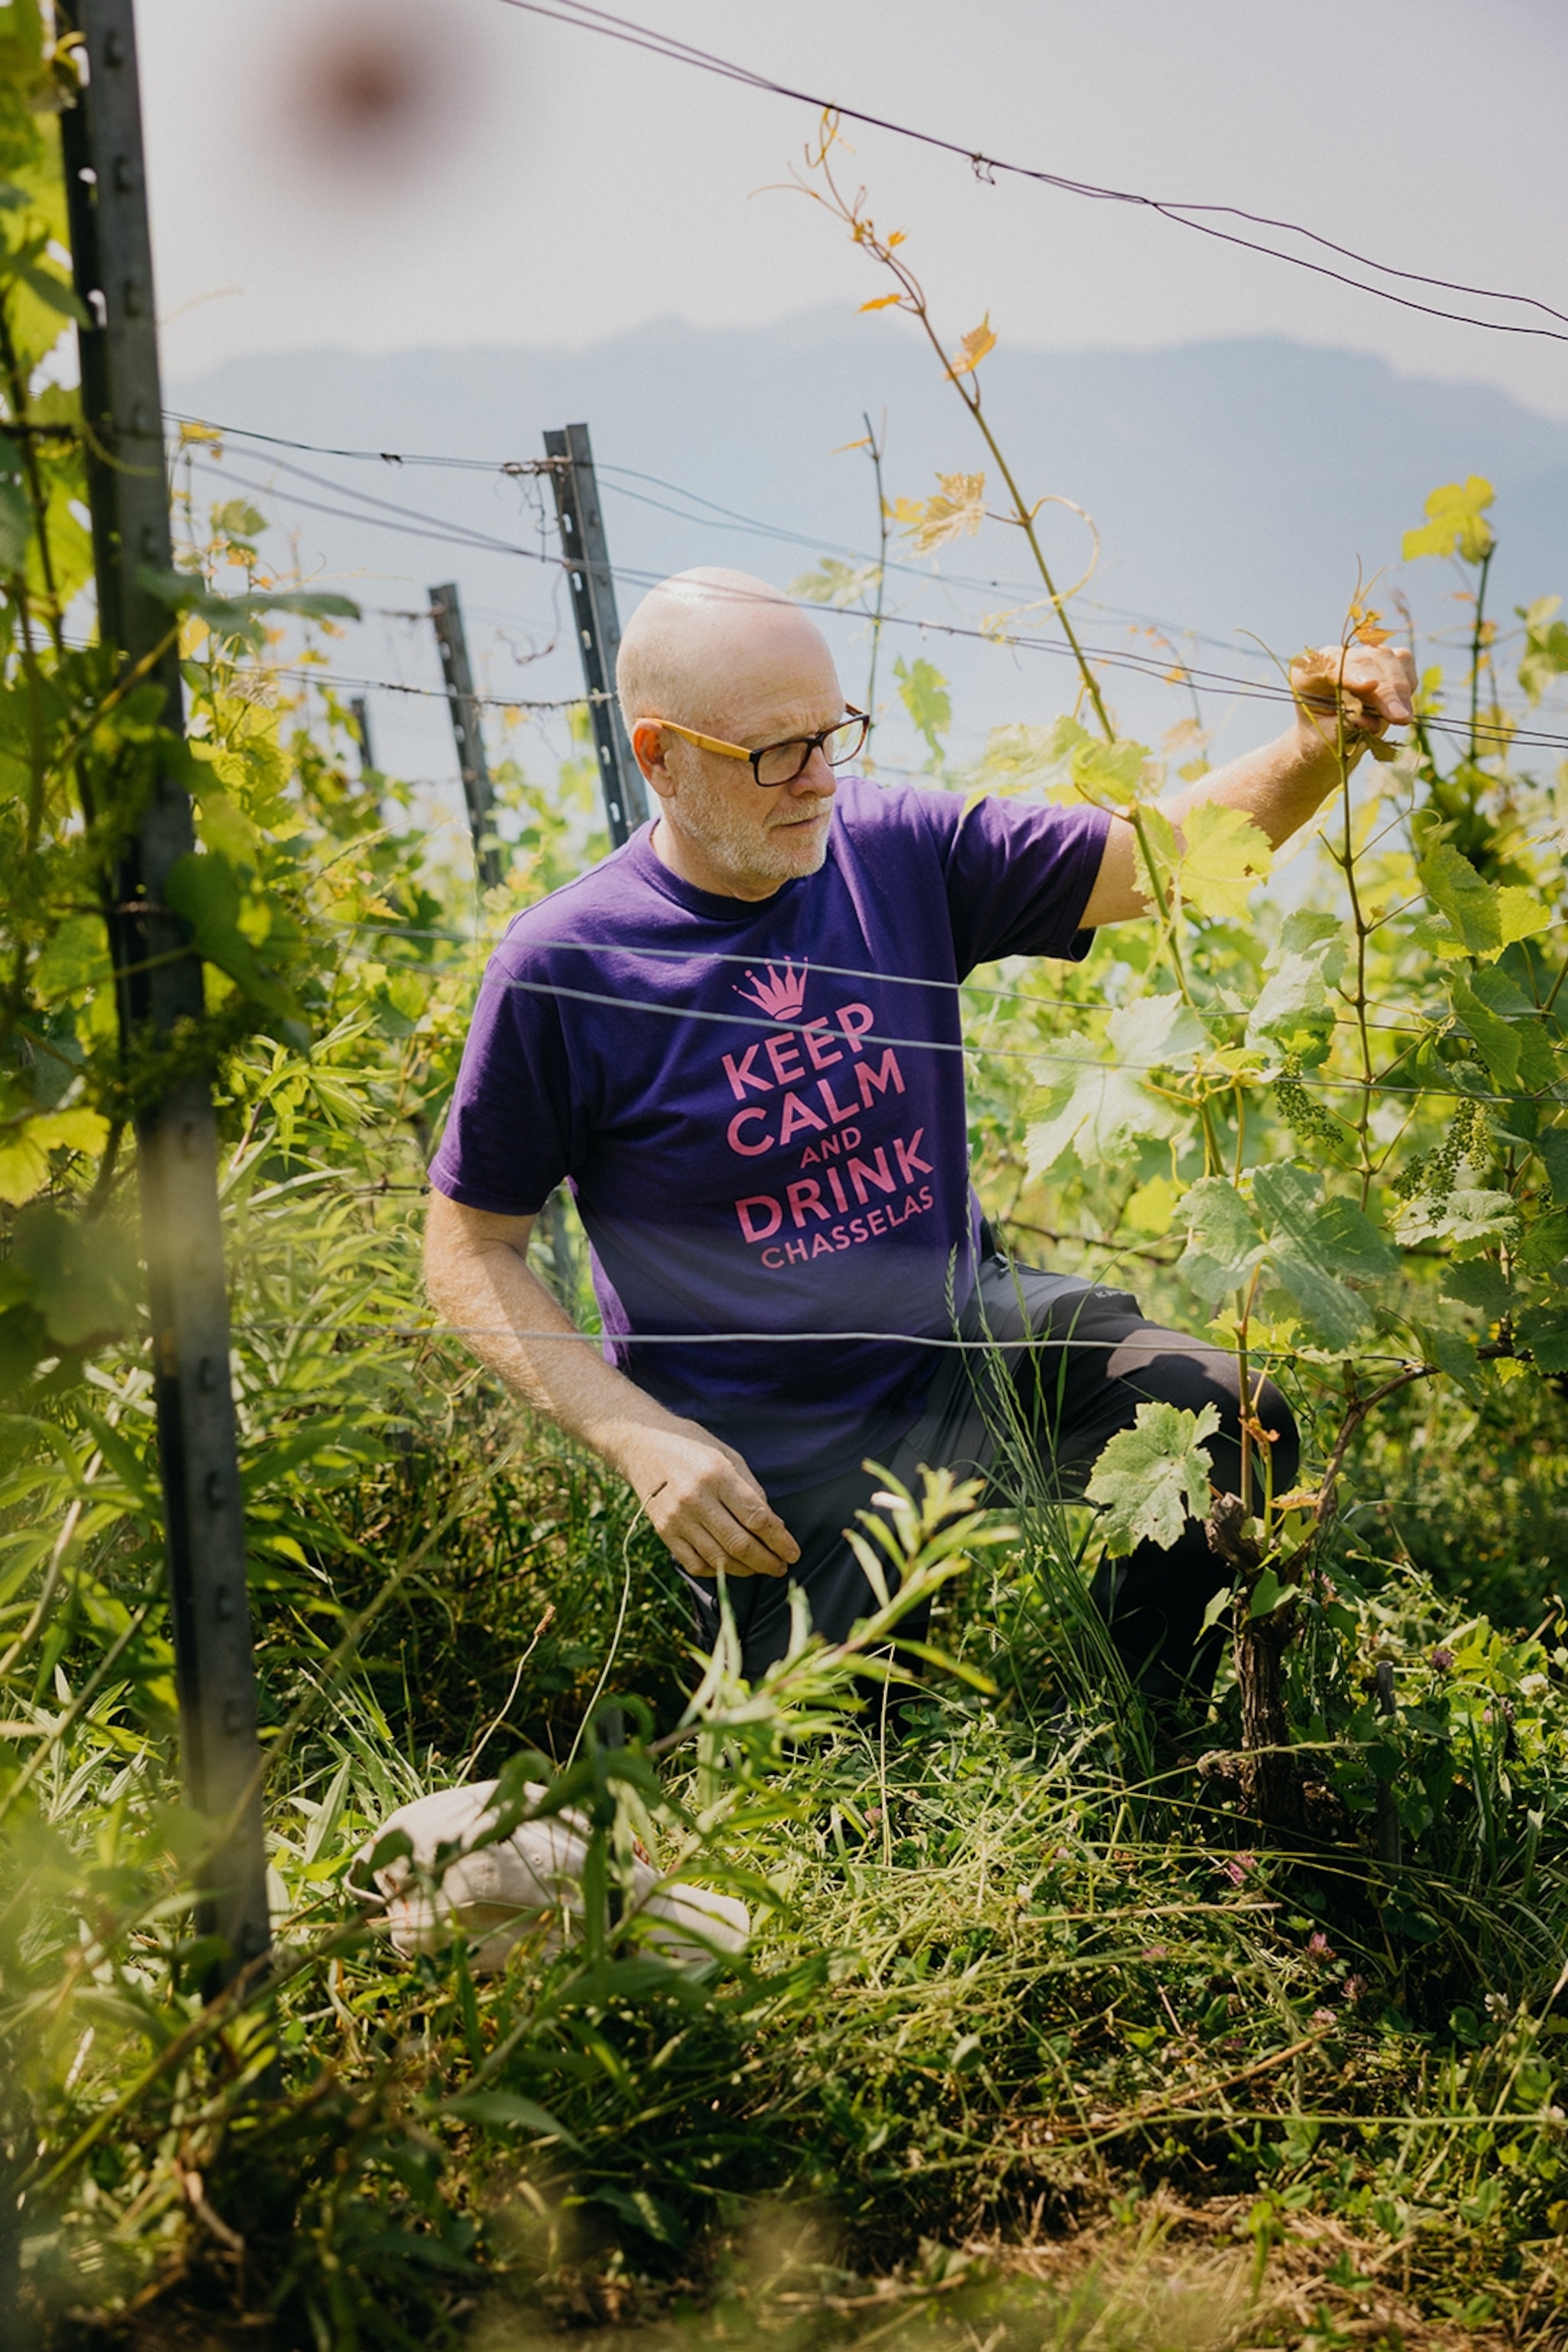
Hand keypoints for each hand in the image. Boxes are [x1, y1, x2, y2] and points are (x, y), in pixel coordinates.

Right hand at [621, 1424, 799, 1580]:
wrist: (641, 1444)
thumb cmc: (692, 1446)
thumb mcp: (728, 1455)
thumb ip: (751, 1490)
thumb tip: (774, 1525)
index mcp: (718, 1475)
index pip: (757, 1517)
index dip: (780, 1540)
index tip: (793, 1553)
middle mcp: (696, 1499)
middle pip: (740, 1543)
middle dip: (767, 1561)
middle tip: (782, 1567)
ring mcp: (677, 1518)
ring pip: (719, 1559)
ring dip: (746, 1570)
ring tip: (760, 1569)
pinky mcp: (664, 1531)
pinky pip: (694, 1564)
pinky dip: (717, 1571)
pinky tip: (730, 1566)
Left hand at [1290, 640, 1416, 753]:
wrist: (1332, 739)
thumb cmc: (1324, 739)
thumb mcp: (1325, 741)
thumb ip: (1344, 730)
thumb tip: (1370, 723)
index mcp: (1308, 674)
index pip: (1332, 666)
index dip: (1353, 674)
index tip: (1370, 686)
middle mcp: (1335, 658)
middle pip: (1366, 661)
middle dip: (1386, 690)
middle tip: (1399, 717)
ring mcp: (1361, 656)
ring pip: (1388, 659)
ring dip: (1400, 691)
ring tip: (1403, 719)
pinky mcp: (1384, 660)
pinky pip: (1403, 663)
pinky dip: (1407, 686)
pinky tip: (1402, 709)